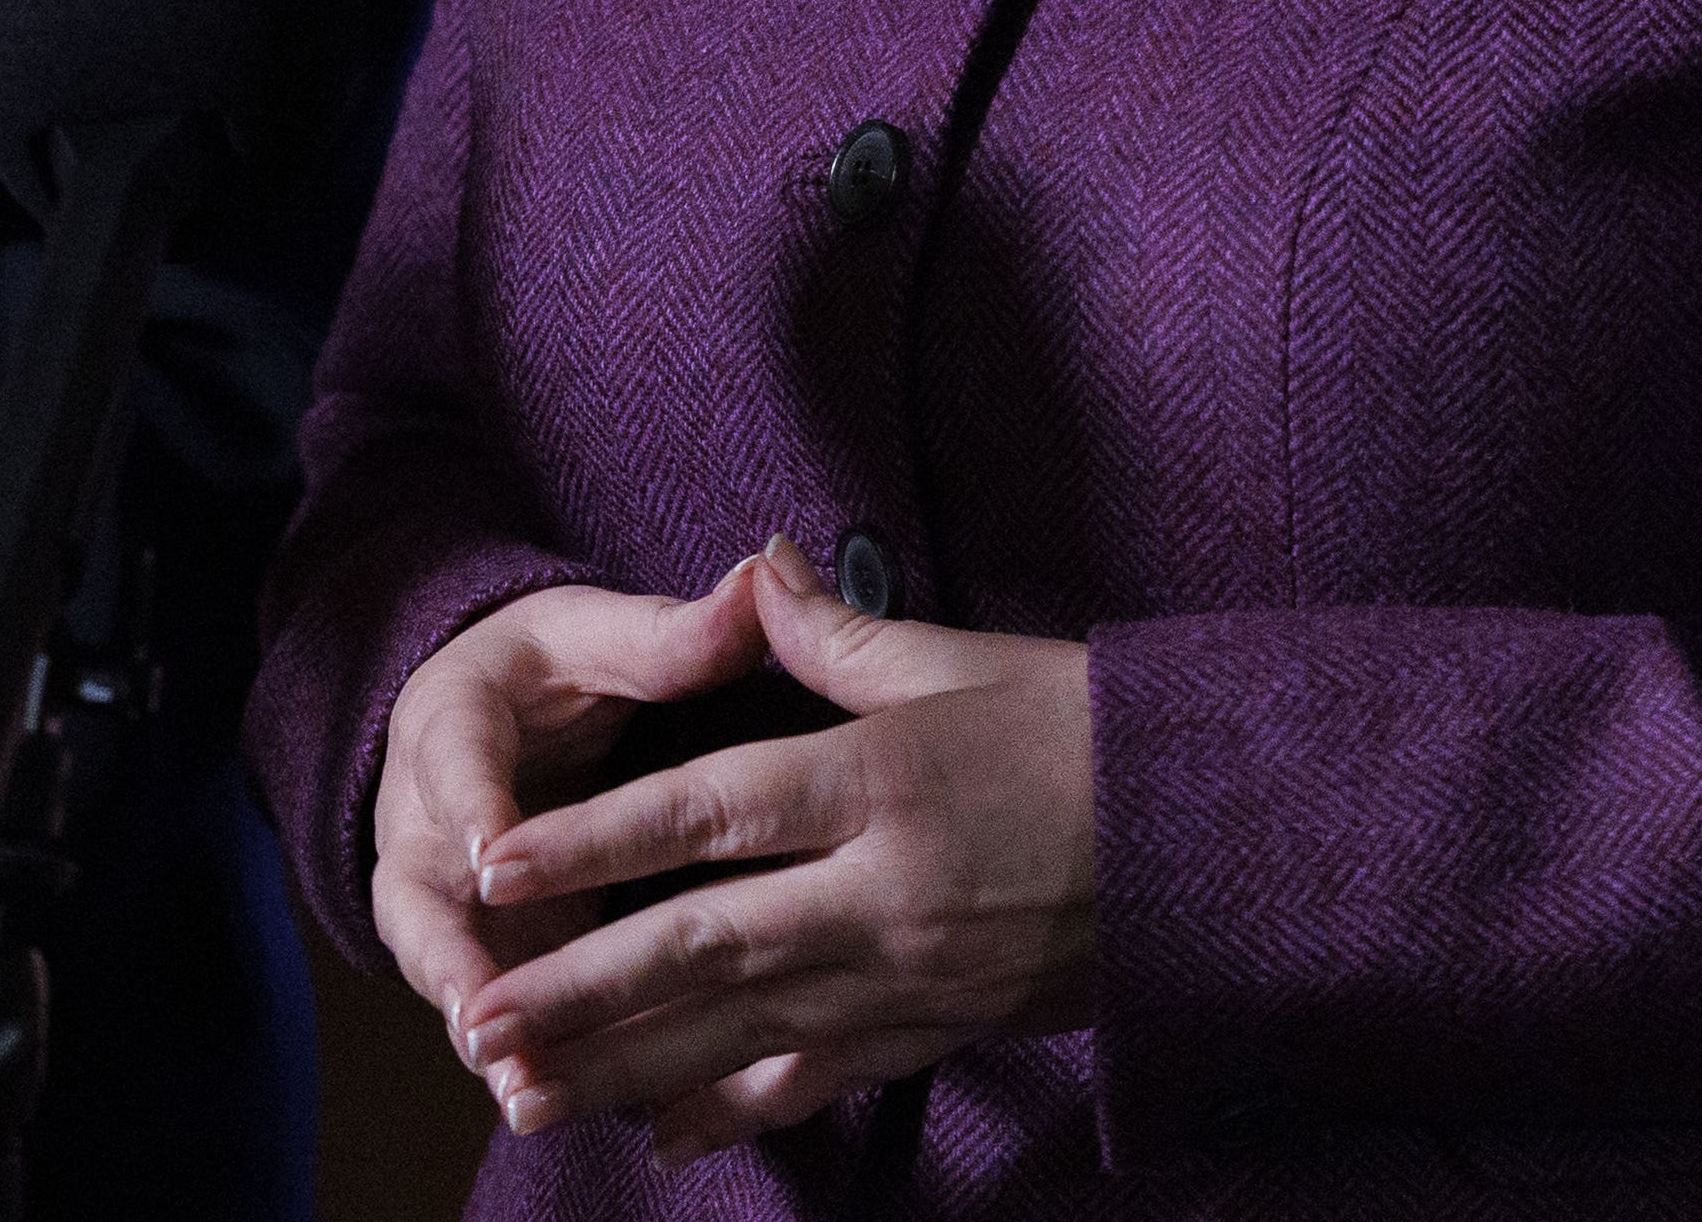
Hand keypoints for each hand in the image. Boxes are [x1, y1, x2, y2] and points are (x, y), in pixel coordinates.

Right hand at [372, 569, 776, 1111]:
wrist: (497, 719)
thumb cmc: (553, 671)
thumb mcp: (600, 636)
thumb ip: (672, 632)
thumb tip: (760, 583)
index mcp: (452, 717)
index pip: (454, 757)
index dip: (471, 806)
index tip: (491, 854)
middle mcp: (426, 816)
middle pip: (419, 890)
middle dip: (450, 956)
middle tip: (481, 1014)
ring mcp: (442, 893)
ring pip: (446, 965)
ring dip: (481, 1026)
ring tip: (525, 1089)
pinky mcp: (475, 948)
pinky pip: (489, 1003)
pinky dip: (517, 1053)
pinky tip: (555, 1105)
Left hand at [456, 535, 1097, 1163]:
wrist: (1225, 839)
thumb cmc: (1089, 727)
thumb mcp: (962, 661)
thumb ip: (836, 634)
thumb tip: (755, 566)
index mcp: (878, 781)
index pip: (708, 812)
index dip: (595, 840)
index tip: (491, 863)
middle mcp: (883, 892)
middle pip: (705, 946)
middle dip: (578, 991)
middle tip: (476, 1021)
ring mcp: (911, 977)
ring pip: (744, 1032)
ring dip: (627, 1068)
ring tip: (526, 1090)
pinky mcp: (940, 1028)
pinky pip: (823, 1081)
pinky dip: (738, 1112)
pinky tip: (660, 1134)